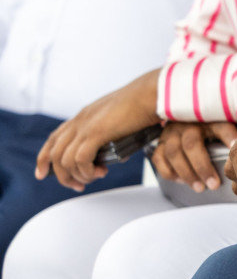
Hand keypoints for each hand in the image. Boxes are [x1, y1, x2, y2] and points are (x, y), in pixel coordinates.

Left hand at [35, 69, 161, 189]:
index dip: (44, 158)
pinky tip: (99, 173)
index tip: (42, 173)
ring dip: (77, 175)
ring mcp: (86, 126)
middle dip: (62, 175)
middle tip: (77, 185)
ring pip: (65, 160)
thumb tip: (115, 157)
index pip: (54, 139)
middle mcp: (80, 121)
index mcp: (83, 116)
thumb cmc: (143, 103)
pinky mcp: (96, 132)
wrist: (152, 93)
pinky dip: (86, 171)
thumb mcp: (118, 119)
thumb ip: (111, 136)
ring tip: (94, 178)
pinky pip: (80, 160)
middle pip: (54, 154)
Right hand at [149, 122, 236, 191]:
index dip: (228, 136)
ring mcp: (171, 133)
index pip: (220, 126)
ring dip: (186, 173)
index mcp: (209, 118)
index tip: (235, 149)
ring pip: (173, 152)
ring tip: (200, 187)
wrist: (186, 119)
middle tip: (214, 184)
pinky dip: (168, 172)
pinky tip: (181, 181)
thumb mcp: (227, 125)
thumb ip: (235, 136)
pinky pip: (159, 158)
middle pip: (191, 144)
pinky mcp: (160, 143)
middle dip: (202, 167)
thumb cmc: (213, 127)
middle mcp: (188, 124)